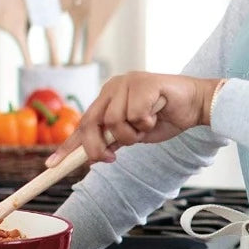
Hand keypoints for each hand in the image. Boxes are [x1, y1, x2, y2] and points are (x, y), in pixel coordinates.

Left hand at [45, 72, 223, 165]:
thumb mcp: (135, 134)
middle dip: (97, 146)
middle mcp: (113, 87)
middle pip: (92, 122)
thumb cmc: (167, 117)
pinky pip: (134, 114)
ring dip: (133, 133)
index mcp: (108, 98)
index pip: (83, 124)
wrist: (196, 104)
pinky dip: (146, 121)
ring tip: (148, 124)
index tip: (51, 166)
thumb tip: (96, 155)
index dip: (68, 146)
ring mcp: (126, 82)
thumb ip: (114, 139)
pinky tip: (157, 113)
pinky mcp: (142, 82)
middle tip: (110, 158)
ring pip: (114, 121)